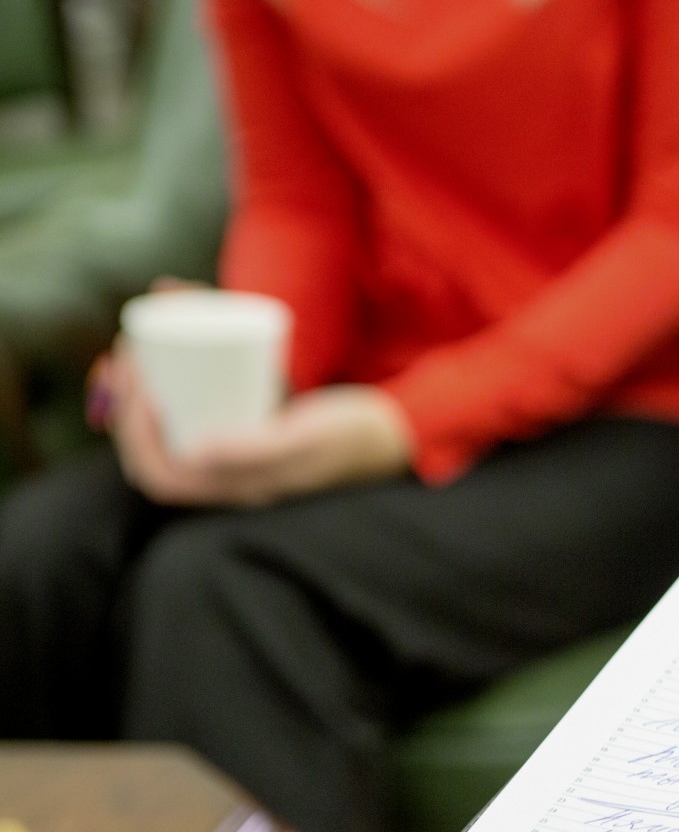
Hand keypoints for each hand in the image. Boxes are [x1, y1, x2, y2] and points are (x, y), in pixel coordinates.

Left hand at [103, 348, 412, 506]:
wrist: (396, 427)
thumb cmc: (355, 434)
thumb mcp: (308, 438)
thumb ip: (258, 451)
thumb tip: (193, 453)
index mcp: (237, 489)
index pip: (159, 475)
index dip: (134, 434)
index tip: (140, 384)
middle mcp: (230, 477)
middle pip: (155, 448)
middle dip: (129, 402)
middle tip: (129, 351)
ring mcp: (238, 453)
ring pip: (171, 426)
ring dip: (145, 389)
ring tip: (142, 343)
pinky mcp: (250, 428)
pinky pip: (197, 407)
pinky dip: (177, 376)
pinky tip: (172, 342)